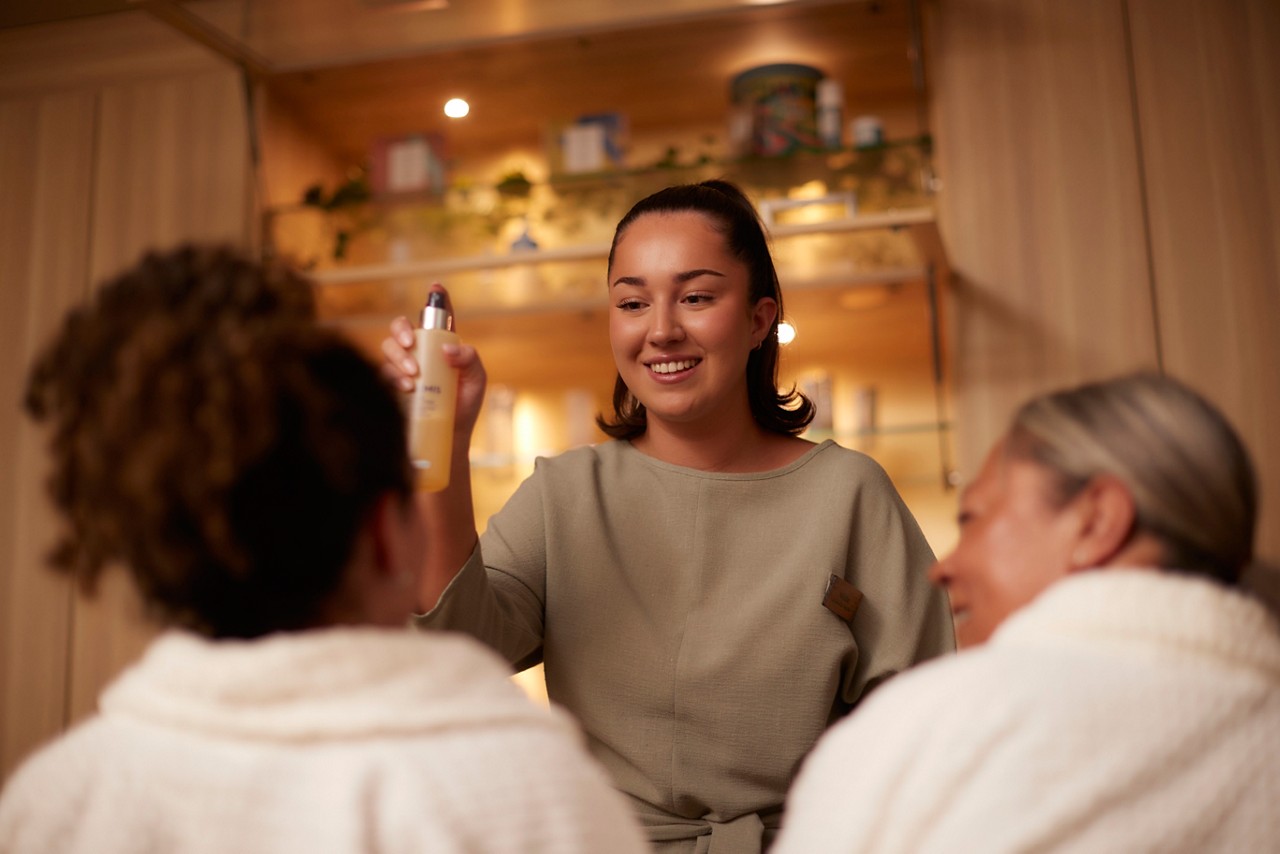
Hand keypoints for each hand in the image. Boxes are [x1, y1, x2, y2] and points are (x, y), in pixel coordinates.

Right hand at [381, 284, 486, 435]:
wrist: (449, 436)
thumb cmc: (465, 406)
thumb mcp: (477, 381)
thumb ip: (470, 360)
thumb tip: (447, 349)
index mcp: (442, 345)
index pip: (437, 318)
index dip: (436, 299)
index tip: (436, 287)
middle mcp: (420, 351)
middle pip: (401, 327)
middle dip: (401, 331)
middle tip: (410, 345)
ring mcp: (404, 367)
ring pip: (388, 346)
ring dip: (397, 356)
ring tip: (413, 376)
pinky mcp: (392, 384)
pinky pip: (382, 371)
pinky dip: (393, 376)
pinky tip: (407, 387)